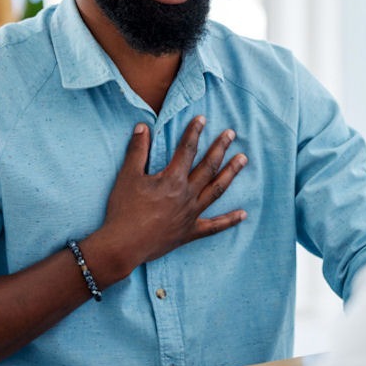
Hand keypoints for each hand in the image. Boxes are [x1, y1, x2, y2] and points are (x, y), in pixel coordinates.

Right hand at [95, 116, 247, 278]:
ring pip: (217, 190)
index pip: (187, 150)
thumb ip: (137, 150)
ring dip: (231, 173)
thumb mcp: (127, 177)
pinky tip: (243, 214)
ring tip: (242, 160)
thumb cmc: (123, 210)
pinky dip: (230, 220)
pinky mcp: (190, 232)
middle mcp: (187, 195)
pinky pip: (215, 226)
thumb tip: (143, 126)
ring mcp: (191, 214)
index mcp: (172, 179)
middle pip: (208, 167)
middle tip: (231, 134)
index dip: (194, 132)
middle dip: (220, 148)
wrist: (123, 246)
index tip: (202, 119)